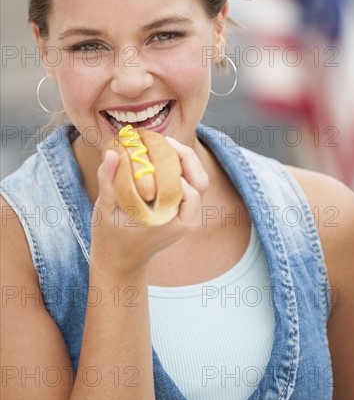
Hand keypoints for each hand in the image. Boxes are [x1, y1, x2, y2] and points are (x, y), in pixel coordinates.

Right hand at [90, 136, 208, 276]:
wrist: (120, 258)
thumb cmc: (111, 236)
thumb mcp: (106, 209)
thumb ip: (108, 181)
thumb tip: (112, 153)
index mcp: (174, 223)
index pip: (190, 191)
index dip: (178, 171)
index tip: (158, 156)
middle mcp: (186, 219)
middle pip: (200, 181)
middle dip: (187, 157)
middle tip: (165, 141)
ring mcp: (186, 214)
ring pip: (198, 180)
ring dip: (185, 160)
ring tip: (164, 144)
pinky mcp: (182, 208)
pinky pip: (189, 183)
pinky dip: (180, 168)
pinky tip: (161, 155)